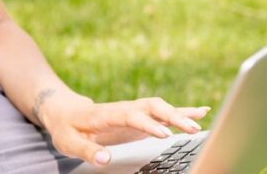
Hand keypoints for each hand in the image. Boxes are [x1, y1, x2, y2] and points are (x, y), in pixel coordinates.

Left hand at [39, 92, 210, 166]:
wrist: (65, 110)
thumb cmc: (66, 127)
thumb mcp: (68, 142)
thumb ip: (87, 151)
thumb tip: (104, 159)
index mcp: (107, 114)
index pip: (131, 116)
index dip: (148, 124)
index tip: (164, 134)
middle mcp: (124, 109)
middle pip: (151, 107)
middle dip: (172, 116)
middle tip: (191, 129)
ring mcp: (133, 111)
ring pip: (160, 108)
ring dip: (180, 114)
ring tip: (199, 123)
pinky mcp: (140, 117)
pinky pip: (163, 112)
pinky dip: (183, 111)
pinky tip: (201, 112)